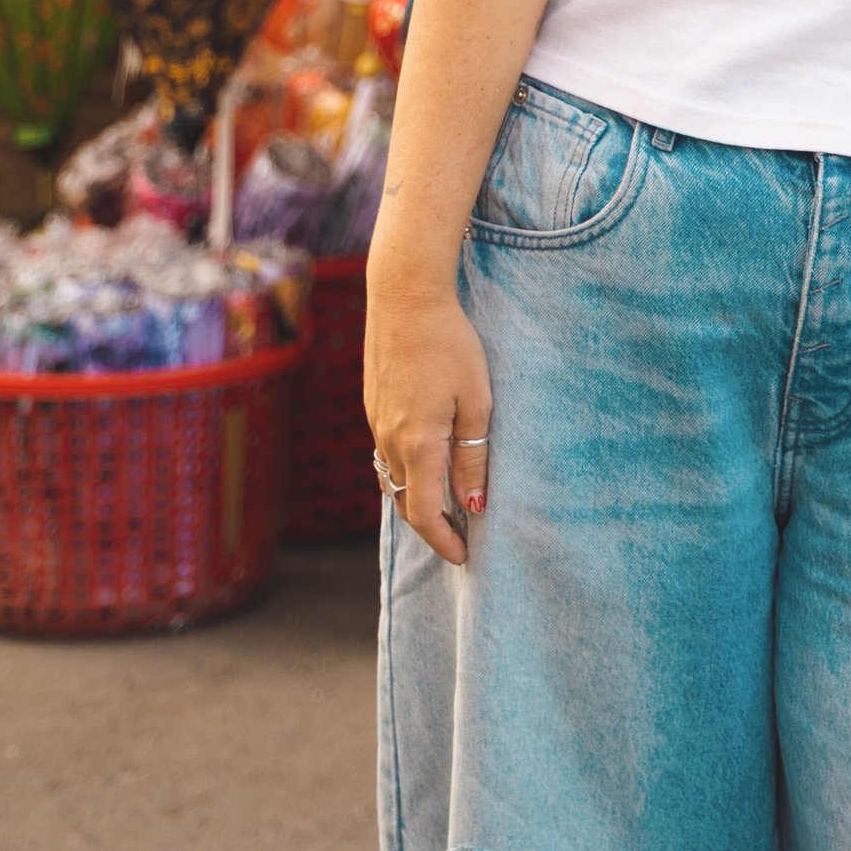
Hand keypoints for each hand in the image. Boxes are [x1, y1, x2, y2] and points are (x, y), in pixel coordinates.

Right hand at [363, 274, 492, 565]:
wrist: (405, 295)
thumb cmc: (450, 343)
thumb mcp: (477, 399)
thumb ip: (472, 455)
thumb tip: (473, 504)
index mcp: (417, 444)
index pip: (424, 513)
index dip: (443, 540)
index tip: (463, 556)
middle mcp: (389, 439)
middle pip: (404, 501)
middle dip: (430, 526)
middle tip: (458, 537)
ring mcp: (376, 420)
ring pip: (390, 477)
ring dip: (414, 497)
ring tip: (443, 505)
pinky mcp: (372, 403)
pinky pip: (384, 451)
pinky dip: (403, 470)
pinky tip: (423, 461)